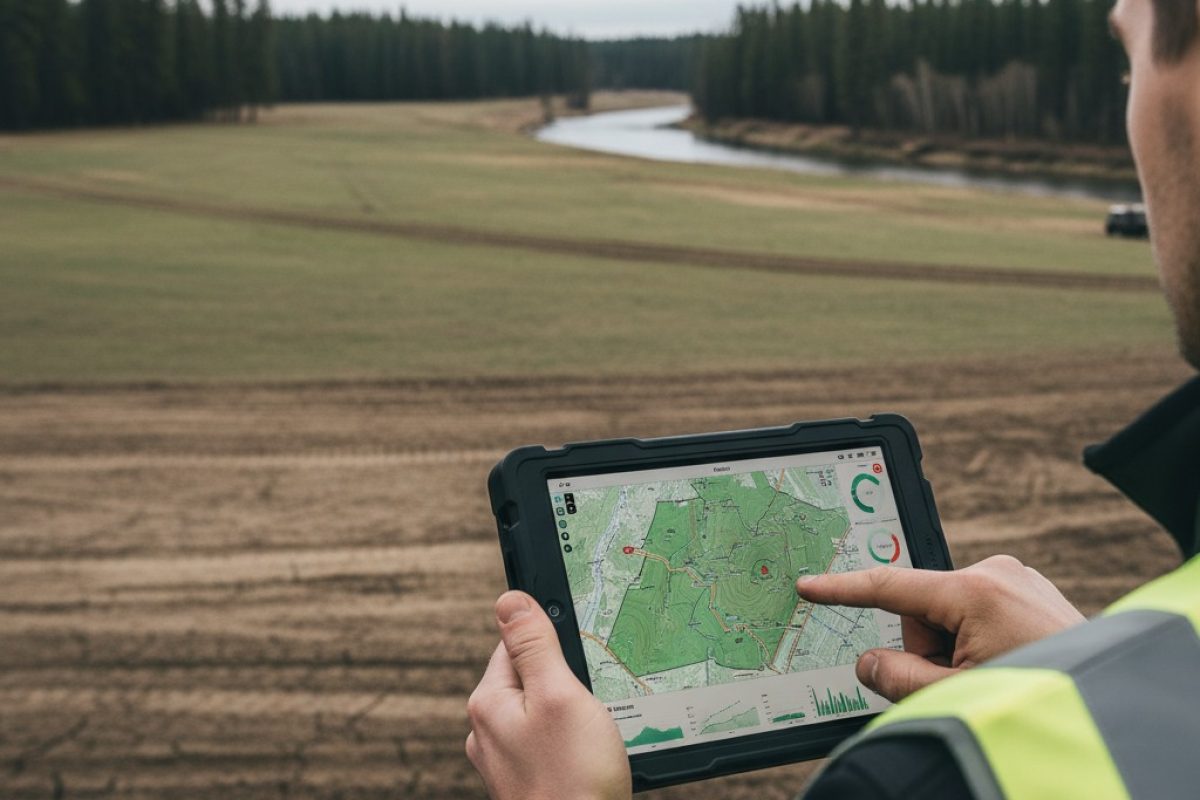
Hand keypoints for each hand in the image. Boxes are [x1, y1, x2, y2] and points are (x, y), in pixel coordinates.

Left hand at [466, 591, 631, 799]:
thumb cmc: (573, 780)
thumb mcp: (559, 695)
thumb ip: (534, 645)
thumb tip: (509, 599)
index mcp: (489, 702)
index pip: (515, 642)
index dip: (554, 640)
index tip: (582, 653)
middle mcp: (489, 730)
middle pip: (533, 676)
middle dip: (567, 679)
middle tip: (594, 699)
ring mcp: (507, 759)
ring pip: (546, 712)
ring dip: (575, 713)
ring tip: (595, 734)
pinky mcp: (529, 780)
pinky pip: (552, 742)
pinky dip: (575, 742)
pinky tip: (592, 756)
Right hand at [796, 555, 1084, 702]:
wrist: (1109, 705)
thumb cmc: (1038, 699)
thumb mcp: (953, 694)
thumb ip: (897, 677)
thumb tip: (869, 662)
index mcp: (974, 591)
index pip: (889, 586)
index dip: (842, 590)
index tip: (808, 586)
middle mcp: (996, 573)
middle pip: (923, 611)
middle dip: (930, 648)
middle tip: (960, 682)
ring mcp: (1018, 579)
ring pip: (952, 614)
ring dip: (957, 647)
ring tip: (995, 675)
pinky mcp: (1031, 591)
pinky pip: (981, 612)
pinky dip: (980, 639)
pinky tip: (1008, 664)